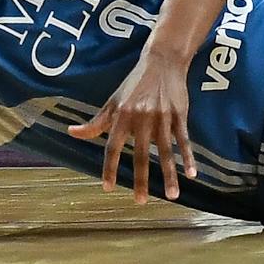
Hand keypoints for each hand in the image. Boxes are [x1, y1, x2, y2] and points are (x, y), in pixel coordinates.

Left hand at [67, 49, 196, 204]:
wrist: (163, 61)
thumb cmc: (134, 84)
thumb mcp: (113, 101)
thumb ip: (95, 123)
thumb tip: (71, 132)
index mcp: (122, 116)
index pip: (113, 147)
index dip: (109, 167)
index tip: (108, 188)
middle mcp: (142, 118)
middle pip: (141, 154)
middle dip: (141, 180)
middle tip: (140, 201)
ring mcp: (163, 117)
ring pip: (166, 151)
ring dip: (169, 175)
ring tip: (172, 195)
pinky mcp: (179, 115)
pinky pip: (184, 140)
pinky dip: (188, 157)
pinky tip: (192, 175)